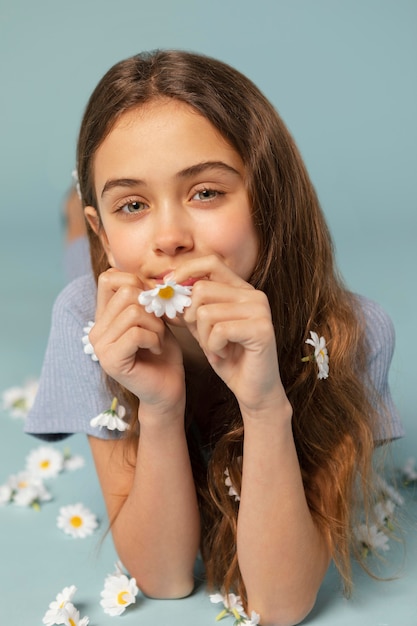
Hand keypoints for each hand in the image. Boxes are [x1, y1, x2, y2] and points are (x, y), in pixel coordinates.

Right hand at [89, 269, 185, 419]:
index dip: (137, 282)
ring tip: (158, 341)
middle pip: (126, 292)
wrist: (168, 389)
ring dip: (156, 326)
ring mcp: (100, 346)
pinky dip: (155, 339)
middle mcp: (96, 329)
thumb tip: (149, 281)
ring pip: (134, 312)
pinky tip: (156, 350)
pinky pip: (136, 333)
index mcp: (104, 316)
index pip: (109, 278)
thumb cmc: (163, 353)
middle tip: (159, 328)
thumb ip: (146, 298)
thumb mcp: (155, 318)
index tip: (153, 302)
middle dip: (153, 308)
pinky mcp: (110, 360)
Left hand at [174, 256, 288, 416]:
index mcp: (241, 289)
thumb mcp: (203, 329)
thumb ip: (189, 309)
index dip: (186, 271)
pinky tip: (225, 354)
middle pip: (202, 289)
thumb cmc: (229, 358)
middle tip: (202, 336)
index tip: (168, 287)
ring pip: (206, 311)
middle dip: (191, 317)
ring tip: (217, 348)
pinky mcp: (262, 329)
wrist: (254, 389)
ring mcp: (260, 310)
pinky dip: (214, 347)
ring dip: (204, 337)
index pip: (210, 262)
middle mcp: (253, 294)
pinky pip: (219, 330)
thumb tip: (164, 289)